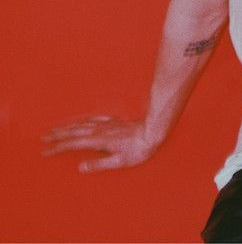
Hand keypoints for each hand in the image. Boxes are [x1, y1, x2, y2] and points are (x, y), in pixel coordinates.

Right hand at [42, 116, 159, 172]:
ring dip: (68, 126)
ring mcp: (107, 124)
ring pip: (82, 124)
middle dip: (58, 135)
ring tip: (56, 129)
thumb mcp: (119, 161)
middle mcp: (100, 130)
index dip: (58, 147)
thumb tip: (80, 167)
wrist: (153, 131)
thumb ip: (99, 164)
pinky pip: (95, 119)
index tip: (45, 151)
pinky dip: (84, 120)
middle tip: (43, 138)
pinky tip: (82, 121)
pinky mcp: (114, 122)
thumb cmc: (138, 149)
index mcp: (99, 140)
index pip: (73, 143)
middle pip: (74, 131)